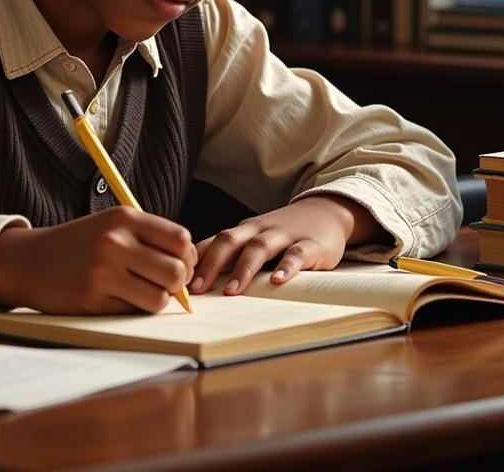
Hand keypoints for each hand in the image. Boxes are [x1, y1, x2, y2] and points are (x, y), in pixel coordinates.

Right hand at [0, 207, 196, 313]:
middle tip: (166, 284)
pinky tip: (121, 298)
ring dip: (158, 299)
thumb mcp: (112, 224)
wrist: (31, 260)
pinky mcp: (92, 300)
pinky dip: (135, 309)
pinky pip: (134, 311)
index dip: (188, 256)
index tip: (180, 264)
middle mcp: (115, 242)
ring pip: (159, 297)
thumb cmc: (81, 243)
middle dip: (178, 283)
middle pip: (176, 271)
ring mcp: (103, 272)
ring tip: (145, 293)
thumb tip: (189, 266)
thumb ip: (149, 237)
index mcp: (124, 218)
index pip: (180, 239)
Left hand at [190, 195, 378, 295]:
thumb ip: (233, 255)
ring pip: (259, 247)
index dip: (195, 259)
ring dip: (243, 269)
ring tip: (231, 291)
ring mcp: (284, 235)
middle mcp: (259, 229)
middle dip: (211, 264)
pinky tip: (278, 281)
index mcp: (244, 230)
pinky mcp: (311, 244)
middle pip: (230, 240)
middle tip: (196, 288)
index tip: (177, 278)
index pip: (214, 241)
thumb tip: (198, 279)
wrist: (327, 212)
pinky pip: (297, 254)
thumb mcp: (255, 239)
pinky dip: (287, 266)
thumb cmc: (283, 233)